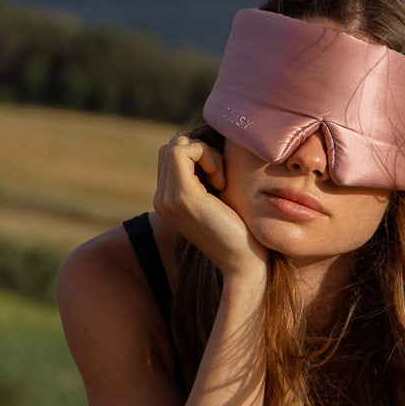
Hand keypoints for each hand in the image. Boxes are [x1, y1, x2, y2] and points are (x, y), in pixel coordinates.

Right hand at [153, 134, 266, 279]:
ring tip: (221, 180)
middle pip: (170, 147)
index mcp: (166, 200)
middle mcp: (161, 199)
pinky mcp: (181, 196)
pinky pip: (182, 152)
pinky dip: (207, 156)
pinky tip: (221, 182)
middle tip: (220, 178)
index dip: (198, 156)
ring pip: (175, 146)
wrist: (243, 262)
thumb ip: (202, 176)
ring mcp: (167, 198)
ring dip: (205, 153)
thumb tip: (202, 143)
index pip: (171, 155)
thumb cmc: (239, 229)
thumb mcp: (215, 197)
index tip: (220, 179)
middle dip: (200, 151)